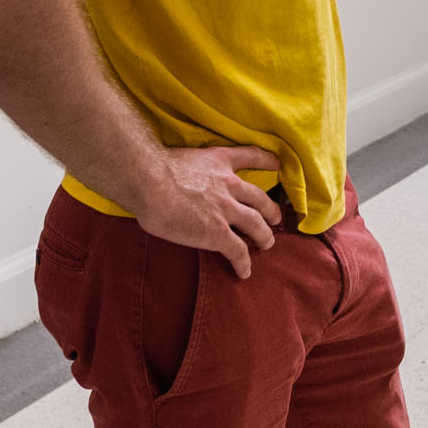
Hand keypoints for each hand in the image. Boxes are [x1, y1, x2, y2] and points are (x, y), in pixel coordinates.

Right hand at [132, 145, 285, 277]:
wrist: (150, 182)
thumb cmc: (152, 170)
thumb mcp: (180, 160)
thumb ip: (188, 171)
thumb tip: (174, 183)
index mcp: (218, 161)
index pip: (250, 156)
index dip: (266, 160)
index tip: (277, 164)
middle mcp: (228, 184)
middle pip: (260, 197)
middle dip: (271, 209)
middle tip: (275, 217)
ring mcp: (225, 209)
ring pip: (256, 224)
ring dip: (265, 235)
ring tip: (267, 243)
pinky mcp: (218, 233)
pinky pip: (238, 250)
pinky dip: (243, 262)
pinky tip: (244, 271)